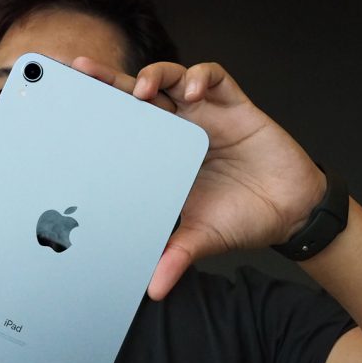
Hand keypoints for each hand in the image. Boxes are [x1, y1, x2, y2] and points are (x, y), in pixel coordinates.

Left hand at [72, 58, 326, 299]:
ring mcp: (207, 115)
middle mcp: (179, 131)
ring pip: (173, 77)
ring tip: (144, 90)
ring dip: (155, 75)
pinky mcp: (237, 107)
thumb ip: (176, 257)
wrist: (291, 213)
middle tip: (86, 73)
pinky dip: (202, 77)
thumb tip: (154, 290)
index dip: (100, 115)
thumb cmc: (243, 219)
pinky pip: (216, 79)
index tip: (70, 110)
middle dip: (112, 81)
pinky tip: (195, 90)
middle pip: (140, 95)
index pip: (125, 128)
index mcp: (163, 157)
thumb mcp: (201, 239)